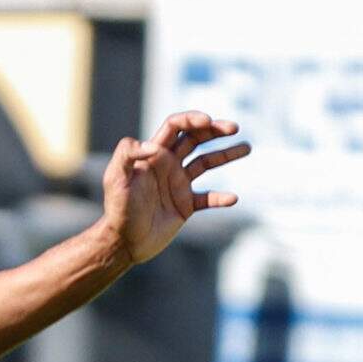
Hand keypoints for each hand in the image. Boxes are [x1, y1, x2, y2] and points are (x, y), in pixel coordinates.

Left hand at [100, 111, 246, 265]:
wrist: (123, 242)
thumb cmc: (117, 208)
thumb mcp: (115, 178)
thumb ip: (127, 155)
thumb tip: (153, 146)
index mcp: (153, 155)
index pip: (175, 127)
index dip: (192, 120)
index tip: (209, 121)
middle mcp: (168, 165)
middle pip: (195, 139)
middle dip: (214, 130)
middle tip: (234, 128)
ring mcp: (178, 184)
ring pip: (206, 163)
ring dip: (226, 154)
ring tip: (247, 147)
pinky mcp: (186, 205)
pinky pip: (208, 198)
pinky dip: (221, 197)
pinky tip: (232, 199)